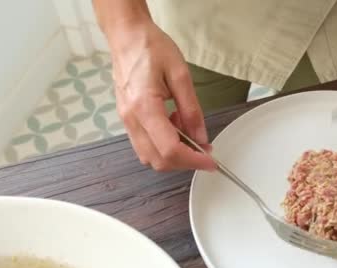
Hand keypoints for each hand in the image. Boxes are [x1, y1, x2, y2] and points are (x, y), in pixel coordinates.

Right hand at [109, 20, 214, 170]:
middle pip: (158, 160)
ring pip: (149, 157)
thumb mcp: (181, 75)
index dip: (193, 161)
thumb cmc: (152, 48)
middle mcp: (131, 119)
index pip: (170, 150)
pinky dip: (162, 145)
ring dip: (173, 154)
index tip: (211, 162)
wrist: (127, 36)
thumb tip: (201, 137)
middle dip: (184, 161)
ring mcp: (126, 121)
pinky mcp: (126, 119)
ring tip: (187, 129)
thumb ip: (192, 110)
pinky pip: (144, 145)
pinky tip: (174, 125)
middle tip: (204, 149)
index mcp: (145, 107)